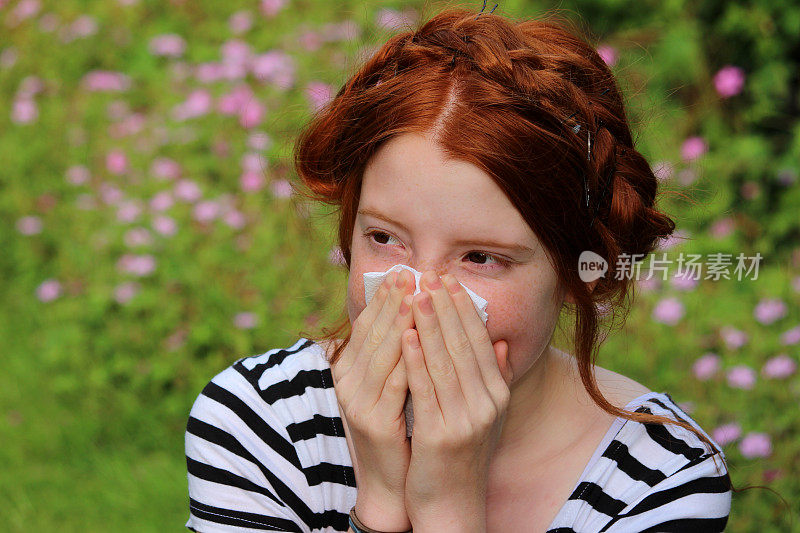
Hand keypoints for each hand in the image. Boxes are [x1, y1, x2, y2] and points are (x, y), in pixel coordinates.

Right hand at [330, 268, 415, 530]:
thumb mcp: (395, 382)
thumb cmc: (399, 425)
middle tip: (411, 273)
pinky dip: (405, 360)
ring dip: (398, 322)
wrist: (391, 479)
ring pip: (381, 353)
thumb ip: (401, 350)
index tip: (404, 271)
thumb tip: (416, 311)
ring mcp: (359, 401)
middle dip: (393, 301)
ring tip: (415, 296)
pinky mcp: (374, 421)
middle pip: (372, 332)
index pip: (368, 324)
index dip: (385, 297)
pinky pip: (393, 384)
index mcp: (352, 368)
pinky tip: (416, 339)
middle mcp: (349, 381)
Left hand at [401, 271, 512, 529]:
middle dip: (445, 307)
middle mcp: (486, 404)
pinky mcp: (441, 435)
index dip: (463, 308)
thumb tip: (501, 342)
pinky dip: (416, 359)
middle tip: (430, 274)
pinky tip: (406, 335)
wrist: (452, 504)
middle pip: (463, 345)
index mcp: (496, 394)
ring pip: (445, 361)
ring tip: (415, 294)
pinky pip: (425, 389)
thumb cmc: (463, 454)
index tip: (449, 279)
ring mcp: (465, 420)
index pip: (480, 341)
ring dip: (429, 324)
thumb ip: (495, 378)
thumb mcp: (486, 414)